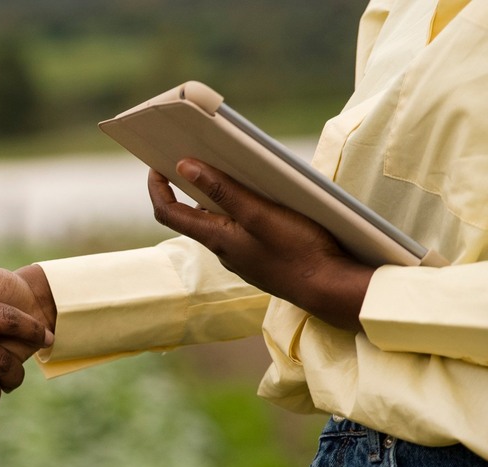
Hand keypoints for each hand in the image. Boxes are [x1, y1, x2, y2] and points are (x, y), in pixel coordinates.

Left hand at [148, 159, 373, 331]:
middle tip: (197, 157)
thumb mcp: (259, 213)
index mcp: (216, 238)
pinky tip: (264, 199)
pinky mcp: (262, 258)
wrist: (332, 290)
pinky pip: (242, 231)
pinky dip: (243, 211)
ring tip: (236, 171)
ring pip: (222, 222)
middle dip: (191, 185)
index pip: (168, 213)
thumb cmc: (299, 251)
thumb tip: (184, 167)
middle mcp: (223, 250)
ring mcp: (242, 257)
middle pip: (194, 215)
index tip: (155, 166)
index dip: (157, 189)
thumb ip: (222, 191)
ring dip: (222, 197)